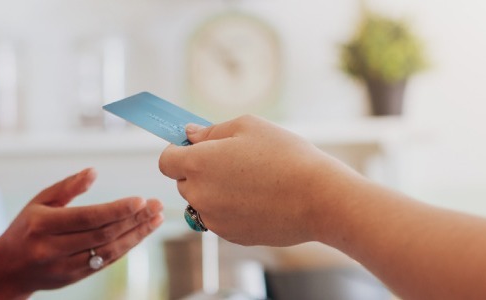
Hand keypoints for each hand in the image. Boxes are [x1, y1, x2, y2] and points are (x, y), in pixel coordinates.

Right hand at [0, 168, 163, 298]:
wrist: (7, 269)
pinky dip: (125, 247)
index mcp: (43, 225)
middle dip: (134, 220)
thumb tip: (94, 172)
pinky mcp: (74, 278)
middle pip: (102, 234)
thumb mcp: (39, 202)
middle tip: (156, 205)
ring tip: (156, 219)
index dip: (116, 210)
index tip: (140, 199)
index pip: (87, 218)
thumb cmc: (25, 228)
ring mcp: (65, 267)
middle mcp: (53, 248)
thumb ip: (67, 187)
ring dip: (136, 235)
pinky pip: (105, 262)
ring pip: (108, 251)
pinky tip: (140, 233)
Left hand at [158, 115, 365, 245]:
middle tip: (232, 161)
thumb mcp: (248, 127)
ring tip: (251, 180)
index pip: (166, 161)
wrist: (319, 198)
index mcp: (197, 164)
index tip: (196, 146)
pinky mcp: (231, 236)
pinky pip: (221, 218)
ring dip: (215, 191)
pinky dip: (231, 209)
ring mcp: (214, 219)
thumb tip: (189, 136)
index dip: (178, 151)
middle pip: (183, 182)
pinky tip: (259, 198)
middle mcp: (199, 195)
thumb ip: (211, 131)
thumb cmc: (286, 156)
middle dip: (199, 171)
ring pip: (203, 202)